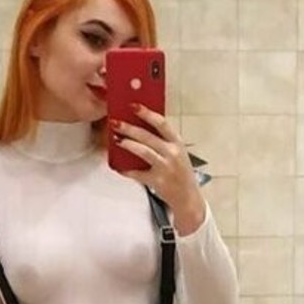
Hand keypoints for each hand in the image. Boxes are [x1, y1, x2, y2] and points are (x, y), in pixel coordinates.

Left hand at [109, 104, 206, 234]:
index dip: (146, 113)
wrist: (187, 197)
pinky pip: (138, 174)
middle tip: (116, 123)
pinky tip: (118, 167)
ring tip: (117, 140)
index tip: (133, 106)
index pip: (161, 123)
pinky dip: (127, 170)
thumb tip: (140, 128)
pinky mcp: (157, 181)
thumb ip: (163, 141)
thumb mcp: (177, 152)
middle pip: (147, 136)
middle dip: (129, 128)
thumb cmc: (180, 172)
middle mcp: (172, 153)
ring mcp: (165, 167)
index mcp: (177, 142)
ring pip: (143, 152)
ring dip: (128, 144)